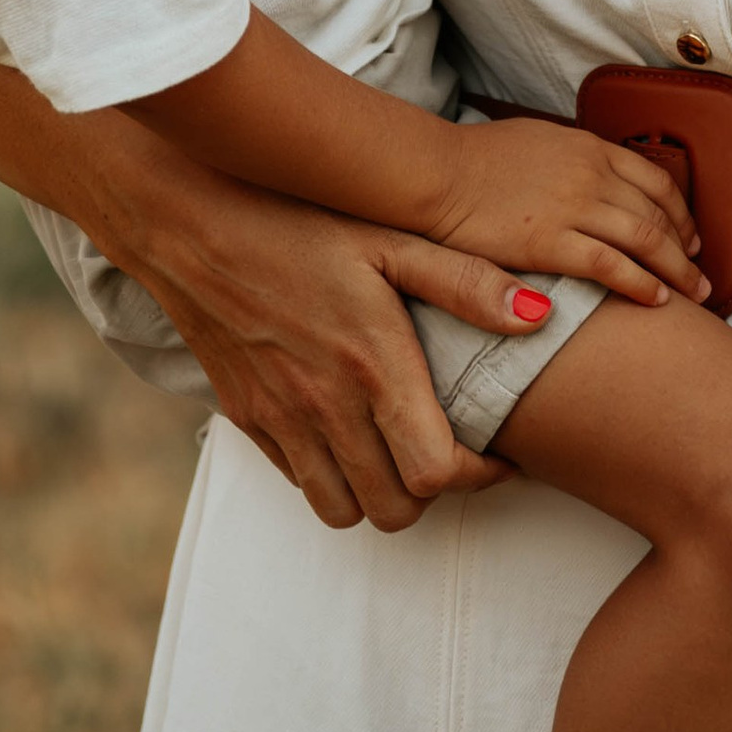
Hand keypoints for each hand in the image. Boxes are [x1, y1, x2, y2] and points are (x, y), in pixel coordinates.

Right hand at [117, 165, 557, 530]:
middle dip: (433, 492)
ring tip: (399, 450)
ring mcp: (281, 420)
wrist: (192, 220)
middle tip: (450, 450)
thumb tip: (539, 317)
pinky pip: (298, 482)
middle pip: (395, 509)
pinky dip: (330, 477)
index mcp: (372, 366)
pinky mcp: (247, 419)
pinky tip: (347, 431)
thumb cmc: (298, 220)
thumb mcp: (391, 238)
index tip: (497, 452)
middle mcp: (325, 407)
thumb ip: (466, 282)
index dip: (480, 476)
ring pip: (342, 512)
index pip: (435, 473)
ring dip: (379, 495)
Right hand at [426, 119, 707, 305]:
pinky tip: (655, 301)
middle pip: (658, 214)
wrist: (438, 172)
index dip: (682, 214)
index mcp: (590, 149)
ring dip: (676, 272)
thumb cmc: (478, 158)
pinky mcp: (550, 243)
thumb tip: (595, 178)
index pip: (656, 181)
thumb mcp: (542, 141)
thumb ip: (576, 161)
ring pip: (646, 241)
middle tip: (699, 275)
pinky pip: (612, 266)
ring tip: (692, 295)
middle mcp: (591, 175)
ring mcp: (574, 208)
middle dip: (687, 249)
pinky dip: (641, 284)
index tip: (690, 238)